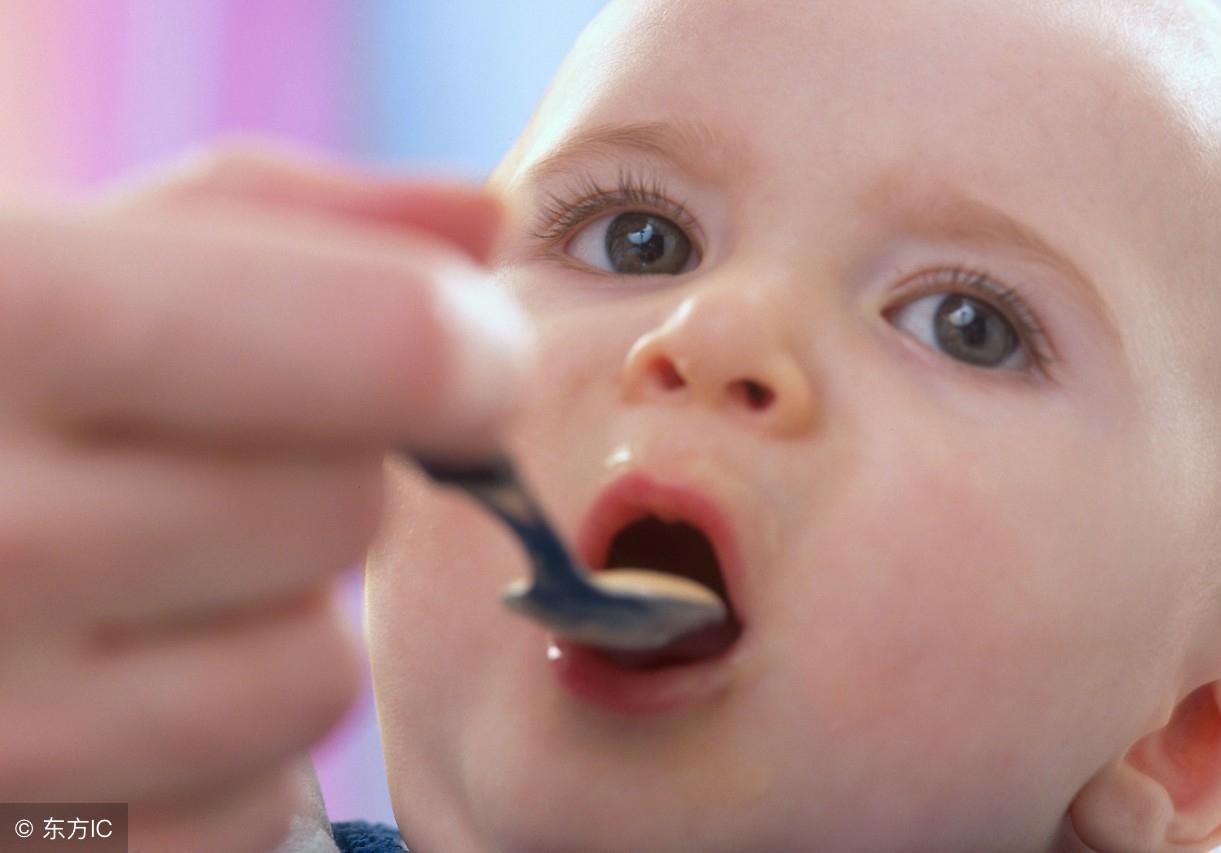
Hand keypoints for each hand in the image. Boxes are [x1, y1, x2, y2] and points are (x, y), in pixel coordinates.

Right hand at [0, 140, 529, 851]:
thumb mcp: (66, 251)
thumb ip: (278, 218)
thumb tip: (490, 219)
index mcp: (9, 318)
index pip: (387, 346)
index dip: (465, 350)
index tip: (467, 358)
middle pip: (350, 512)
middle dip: (325, 475)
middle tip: (214, 460)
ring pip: (314, 676)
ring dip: (276, 618)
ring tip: (155, 574)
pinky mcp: (39, 844)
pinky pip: (250, 802)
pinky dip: (221, 747)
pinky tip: (118, 680)